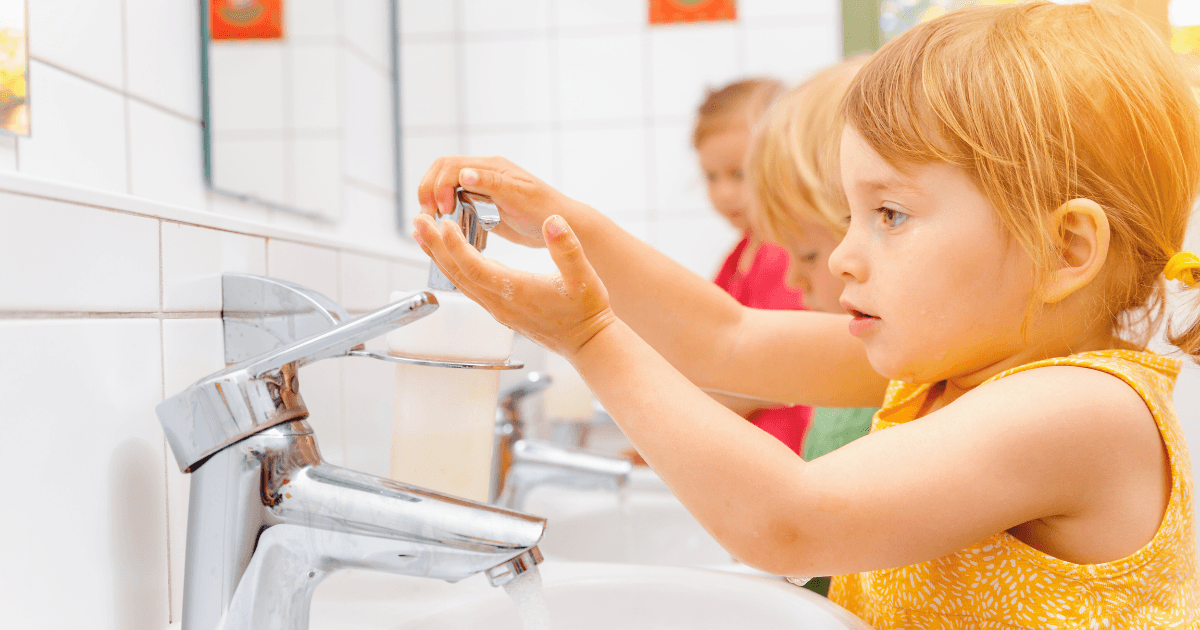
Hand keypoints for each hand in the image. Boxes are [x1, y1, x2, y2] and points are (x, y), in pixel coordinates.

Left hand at [412, 212, 617, 360]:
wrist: (588, 342)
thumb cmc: (587, 311)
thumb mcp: (583, 276)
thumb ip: (567, 247)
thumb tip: (553, 221)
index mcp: (515, 291)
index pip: (474, 267)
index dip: (455, 246)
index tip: (442, 224)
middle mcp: (499, 302)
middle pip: (457, 273)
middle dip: (435, 247)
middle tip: (417, 222)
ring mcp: (497, 308)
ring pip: (459, 281)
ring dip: (440, 257)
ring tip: (424, 234)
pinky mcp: (500, 309)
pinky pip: (468, 287)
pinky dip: (454, 268)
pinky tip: (449, 256)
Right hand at [418, 156, 587, 247]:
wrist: (561, 227)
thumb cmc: (545, 209)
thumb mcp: (519, 196)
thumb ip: (492, 183)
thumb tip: (464, 173)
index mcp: (492, 167)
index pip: (451, 166)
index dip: (439, 186)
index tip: (443, 209)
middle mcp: (484, 175)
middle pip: (442, 172)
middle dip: (429, 191)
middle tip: (429, 215)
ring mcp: (482, 190)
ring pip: (445, 186)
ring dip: (433, 201)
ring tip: (432, 222)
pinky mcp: (482, 206)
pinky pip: (455, 202)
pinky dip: (444, 212)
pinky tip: (443, 227)